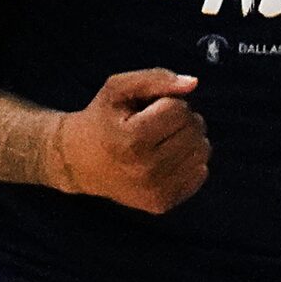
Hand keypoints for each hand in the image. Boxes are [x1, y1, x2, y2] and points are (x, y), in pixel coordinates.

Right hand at [53, 69, 208, 212]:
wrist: (77, 162)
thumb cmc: (100, 120)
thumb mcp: (116, 89)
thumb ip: (154, 79)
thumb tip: (193, 83)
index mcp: (132, 139)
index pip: (179, 110)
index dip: (166, 102)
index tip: (147, 110)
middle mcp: (145, 168)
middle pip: (194, 130)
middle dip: (181, 119)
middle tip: (156, 123)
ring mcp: (156, 189)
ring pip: (202, 151)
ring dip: (187, 139)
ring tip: (162, 139)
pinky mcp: (163, 203)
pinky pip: (200, 173)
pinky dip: (189, 161)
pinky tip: (166, 158)